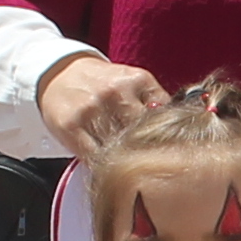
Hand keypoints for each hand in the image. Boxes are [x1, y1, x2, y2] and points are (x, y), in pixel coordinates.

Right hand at [35, 54, 165, 155]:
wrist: (59, 73)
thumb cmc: (102, 83)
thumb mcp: (133, 82)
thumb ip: (154, 103)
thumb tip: (181, 132)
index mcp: (138, 80)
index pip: (164, 117)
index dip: (167, 138)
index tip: (169, 153)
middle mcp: (115, 91)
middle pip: (142, 134)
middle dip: (146, 152)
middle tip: (149, 167)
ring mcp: (92, 109)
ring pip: (118, 148)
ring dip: (124, 161)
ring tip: (127, 168)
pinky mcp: (71, 126)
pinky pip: (94, 156)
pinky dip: (103, 165)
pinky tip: (107, 166)